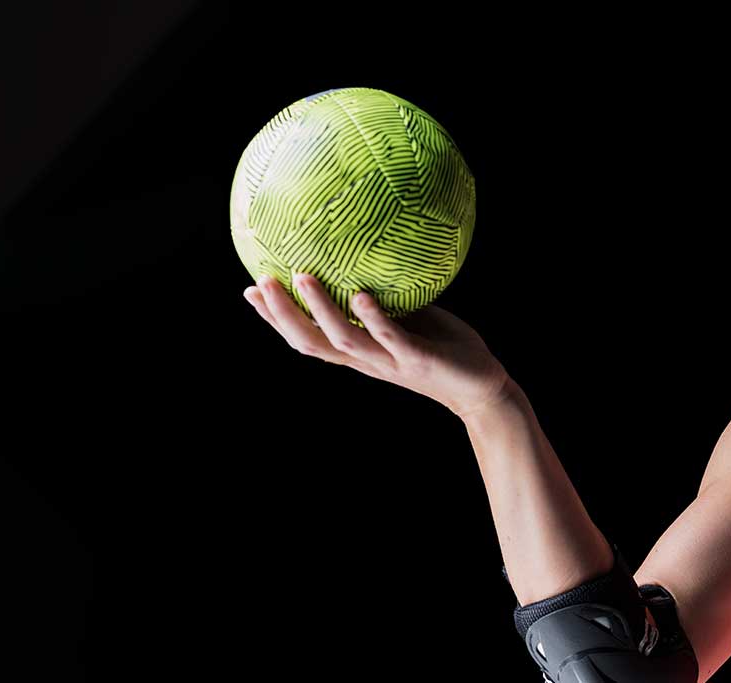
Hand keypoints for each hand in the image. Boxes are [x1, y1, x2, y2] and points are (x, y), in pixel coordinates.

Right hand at [243, 271, 515, 418]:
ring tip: (301, 277)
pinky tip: (362, 295)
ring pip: (344, 340)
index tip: (249, 290)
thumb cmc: (444, 349)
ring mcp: (389, 362)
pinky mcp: (417, 361)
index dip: (275, 318)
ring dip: (320, 310)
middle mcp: (366, 360)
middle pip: (310, 343)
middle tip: (260, 283)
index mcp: (358, 351)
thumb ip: (385, 295)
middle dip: (282, 315)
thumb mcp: (409, 317)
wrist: (481, 388)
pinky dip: (374, 318)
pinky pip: (391, 338)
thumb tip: (369, 252)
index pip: (305, 337)